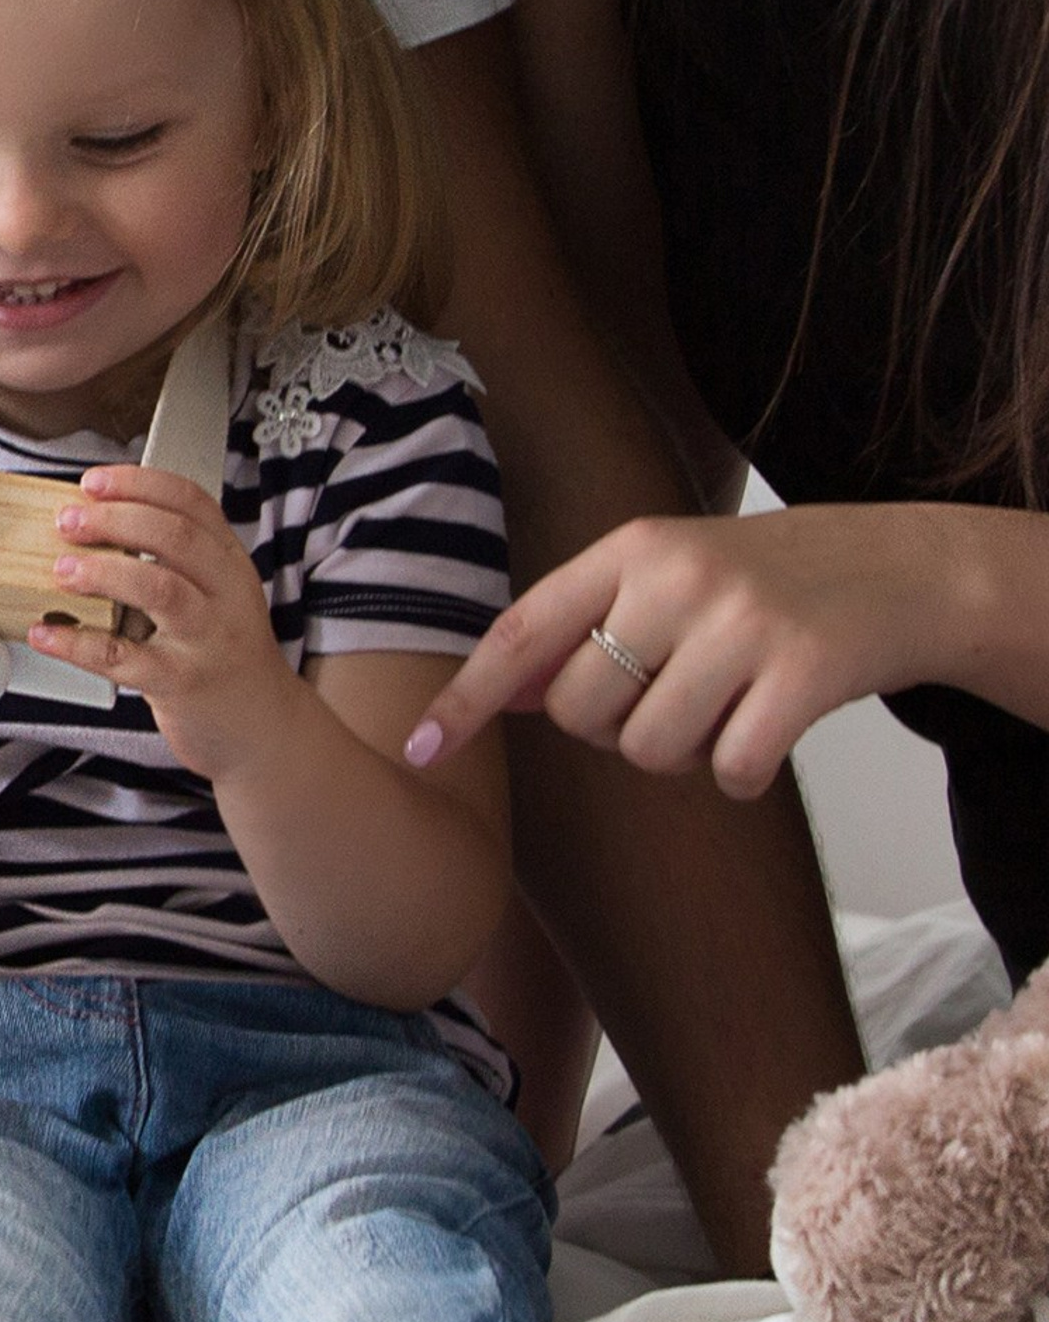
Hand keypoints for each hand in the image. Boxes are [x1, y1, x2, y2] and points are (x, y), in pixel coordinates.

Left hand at [31, 465, 306, 780]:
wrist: (262, 729)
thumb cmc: (225, 655)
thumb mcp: (216, 596)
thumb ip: (172, 562)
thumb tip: (91, 524)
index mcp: (229, 562)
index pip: (191, 502)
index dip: (139, 483)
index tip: (94, 482)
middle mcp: (225, 594)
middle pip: (175, 536)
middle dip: (115, 519)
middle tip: (68, 519)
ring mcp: (207, 639)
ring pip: (159, 588)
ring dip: (103, 571)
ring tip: (62, 568)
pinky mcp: (183, 683)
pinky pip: (126, 657)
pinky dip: (78, 642)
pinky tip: (47, 632)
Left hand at [401, 503, 967, 800]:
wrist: (905, 569)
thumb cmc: (768, 583)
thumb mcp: (671, 575)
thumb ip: (590, 625)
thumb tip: (513, 696)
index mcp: (632, 548)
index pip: (522, 632)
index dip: (466, 699)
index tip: (416, 754)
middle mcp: (678, 577)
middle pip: (583, 713)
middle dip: (615, 733)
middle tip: (675, 700)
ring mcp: (743, 622)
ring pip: (651, 749)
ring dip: (683, 754)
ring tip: (727, 705)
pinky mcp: (804, 671)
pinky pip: (729, 770)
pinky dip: (741, 772)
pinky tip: (769, 730)